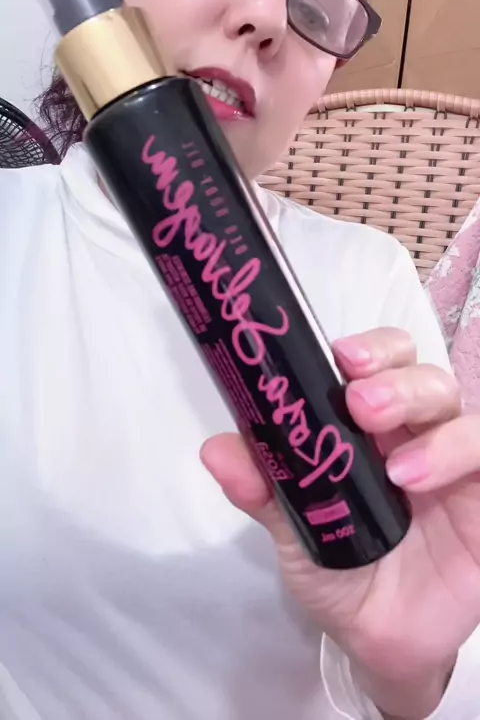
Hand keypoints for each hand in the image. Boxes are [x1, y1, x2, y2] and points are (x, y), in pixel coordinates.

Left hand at [201, 329, 479, 717]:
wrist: (378, 640)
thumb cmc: (338, 569)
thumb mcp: (295, 529)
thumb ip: (264, 487)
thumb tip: (215, 449)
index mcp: (370, 426)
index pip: (381, 364)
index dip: (369, 351)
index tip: (340, 358)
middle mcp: (416, 433)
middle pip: (422, 375)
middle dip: (394, 378)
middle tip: (360, 403)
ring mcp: (455, 464)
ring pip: (458, 409)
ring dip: (425, 419)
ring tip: (394, 468)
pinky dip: (457, 454)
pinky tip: (418, 479)